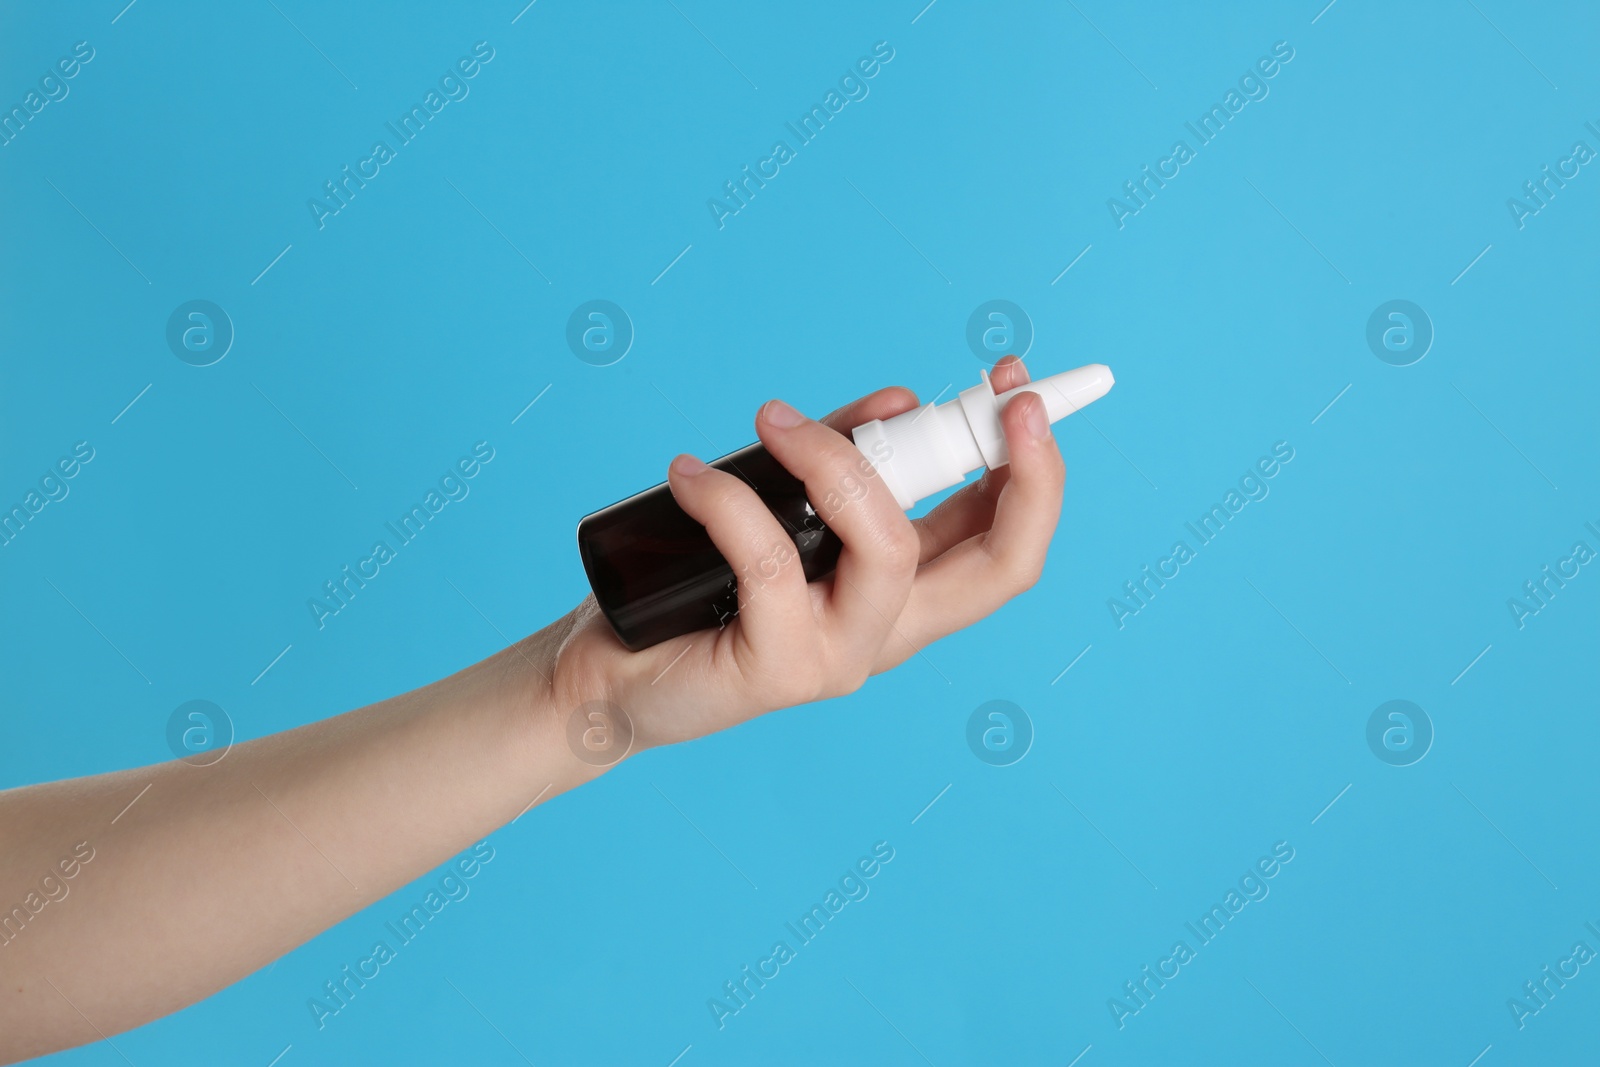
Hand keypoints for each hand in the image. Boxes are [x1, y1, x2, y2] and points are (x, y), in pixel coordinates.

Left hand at [532, 355, 1065, 755]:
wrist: (612, 675)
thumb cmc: (696, 587)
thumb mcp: (782, 508)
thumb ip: (842, 461)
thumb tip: (898, 402)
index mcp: (908, 591)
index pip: (1006, 539)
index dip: (1034, 463)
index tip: (1019, 385)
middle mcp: (892, 629)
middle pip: (1003, 567)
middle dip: (1023, 472)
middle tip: (1003, 393)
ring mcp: (844, 655)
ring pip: (889, 546)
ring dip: (834, 459)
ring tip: (768, 420)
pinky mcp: (781, 669)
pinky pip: (771, 561)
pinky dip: (730, 500)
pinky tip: (689, 475)